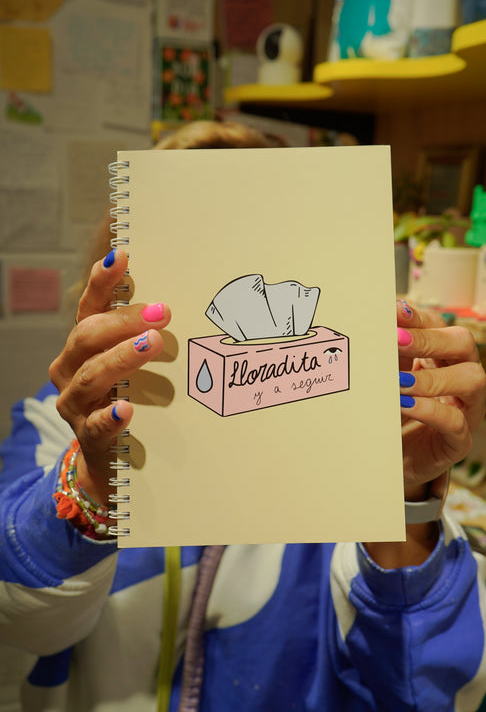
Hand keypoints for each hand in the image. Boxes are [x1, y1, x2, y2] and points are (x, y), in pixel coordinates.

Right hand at [49, 249, 170, 504]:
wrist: (110, 456)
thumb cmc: (128, 394)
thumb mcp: (133, 361)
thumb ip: (148, 333)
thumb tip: (189, 300)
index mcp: (83, 344)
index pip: (90, 306)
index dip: (104, 281)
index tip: (124, 256)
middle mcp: (70, 369)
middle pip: (88, 336)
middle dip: (123, 320)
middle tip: (162, 312)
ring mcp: (75, 404)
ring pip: (91, 375)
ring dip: (122, 357)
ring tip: (152, 344)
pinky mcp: (87, 436)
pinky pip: (95, 424)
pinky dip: (111, 415)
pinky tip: (127, 408)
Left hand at [396, 300, 485, 500]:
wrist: (391, 458)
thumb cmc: (392, 411)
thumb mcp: (388, 378)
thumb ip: (388, 354)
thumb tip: (376, 321)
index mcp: (444, 354)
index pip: (439, 325)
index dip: (418, 319)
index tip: (393, 313)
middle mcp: (462, 375)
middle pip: (464, 343)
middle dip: (429, 340)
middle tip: (396, 340)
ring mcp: (467, 408)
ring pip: (472, 380)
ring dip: (432, 377)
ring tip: (400, 382)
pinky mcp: (459, 440)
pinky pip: (456, 422)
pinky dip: (430, 410)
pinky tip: (405, 404)